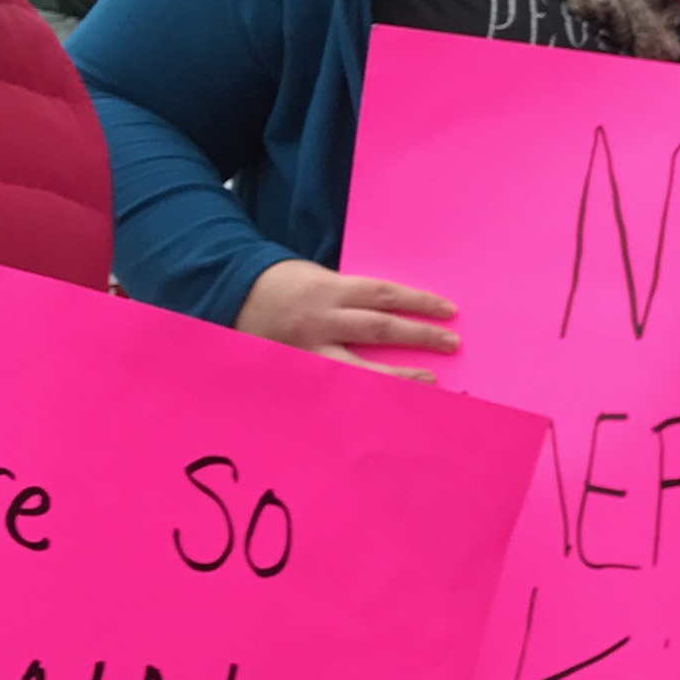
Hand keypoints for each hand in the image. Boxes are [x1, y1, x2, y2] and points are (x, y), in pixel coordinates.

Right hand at [236, 260, 456, 372]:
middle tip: (451, 343)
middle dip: (419, 336)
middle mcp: (322, 319)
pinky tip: (386, 401)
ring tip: (430, 379)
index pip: (385, 295)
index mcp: (330, 290)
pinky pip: (336, 385)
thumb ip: (352, 296)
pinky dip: (363, 394)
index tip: (449, 311)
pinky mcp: (298, 370)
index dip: (419, 302)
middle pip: (380, 328)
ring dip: (399, 375)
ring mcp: (308, 349)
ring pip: (361, 366)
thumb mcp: (319, 278)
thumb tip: (396, 310)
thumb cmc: (282, 284)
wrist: (228, 294)